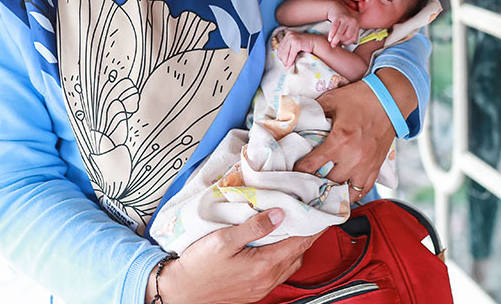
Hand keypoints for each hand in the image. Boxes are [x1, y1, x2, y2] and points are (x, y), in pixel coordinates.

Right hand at [149, 209, 321, 303]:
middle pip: (299, 253)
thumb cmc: (198, 267)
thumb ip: (254, 226)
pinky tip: (276, 245)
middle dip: (307, 233)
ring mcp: (261, 287)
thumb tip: (279, 213)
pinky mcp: (254, 290)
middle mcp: (267, 279)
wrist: (179, 292)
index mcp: (264, 265)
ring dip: (296, 245)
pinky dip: (284, 256)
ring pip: (291, 263)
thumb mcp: (224, 239)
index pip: (300, 242)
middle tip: (310, 213)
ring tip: (294, 225)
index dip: (312, 224)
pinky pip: (279, 272)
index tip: (321, 209)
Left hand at [277, 31, 316, 67]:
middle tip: (285, 65)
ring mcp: (292, 37)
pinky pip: (291, 54)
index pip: (280, 47)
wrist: (316, 43)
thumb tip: (281, 58)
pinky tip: (290, 65)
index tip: (283, 62)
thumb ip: (288, 49)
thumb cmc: (305, 46)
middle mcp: (289, 34)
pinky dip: (290, 60)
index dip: (280, 55)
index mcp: (287, 34)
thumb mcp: (294, 46)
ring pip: (284, 52)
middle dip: (283, 59)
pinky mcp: (296, 42)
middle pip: (281, 50)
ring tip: (287, 66)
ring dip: (286, 61)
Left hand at [293, 80, 395, 201]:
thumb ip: (315, 111)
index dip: (298, 169)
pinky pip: (365, 189)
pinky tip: (344, 193)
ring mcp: (366, 164)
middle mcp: (353, 157)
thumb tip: (298, 118)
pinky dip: (354, 193)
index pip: (312, 164)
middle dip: (315, 182)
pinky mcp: (376, 166)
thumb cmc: (361, 98)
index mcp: (339, 140)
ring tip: (324, 190)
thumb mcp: (332, 99)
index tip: (292, 172)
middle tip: (305, 182)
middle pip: (328, 181)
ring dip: (335, 191)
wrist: (390, 99)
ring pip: (347, 191)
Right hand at [326, 2, 359, 47]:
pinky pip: (334, 27)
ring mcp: (346, 18)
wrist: (336, 8)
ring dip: (335, 40)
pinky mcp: (338, 17)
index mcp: (357, 24)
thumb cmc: (342, 19)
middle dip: (341, 41)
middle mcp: (353, 21)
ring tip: (332, 43)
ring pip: (340, 32)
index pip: (354, 38)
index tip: (342, 44)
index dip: (347, 43)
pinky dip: (331, 34)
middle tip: (336, 43)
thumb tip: (344, 45)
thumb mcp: (349, 25)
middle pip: (347, 36)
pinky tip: (329, 38)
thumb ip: (348, 33)